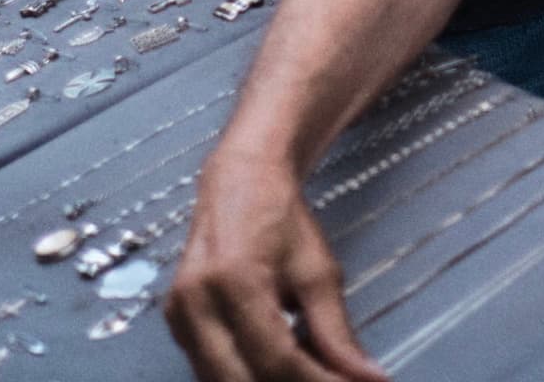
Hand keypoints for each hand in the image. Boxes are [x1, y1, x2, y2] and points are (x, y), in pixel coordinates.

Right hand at [166, 142, 384, 381]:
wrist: (240, 181)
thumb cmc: (280, 219)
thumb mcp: (317, 272)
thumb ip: (337, 333)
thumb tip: (368, 379)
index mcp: (234, 280)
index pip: (277, 360)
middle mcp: (196, 303)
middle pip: (244, 381)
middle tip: (328, 381)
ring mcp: (179, 317)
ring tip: (307, 373)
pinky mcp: (175, 325)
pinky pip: (211, 372)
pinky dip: (247, 376)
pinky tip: (278, 367)